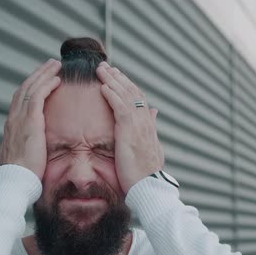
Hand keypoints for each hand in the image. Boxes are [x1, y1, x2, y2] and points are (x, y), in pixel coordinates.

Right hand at [0, 59, 61, 178]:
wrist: (15, 180)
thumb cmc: (21, 175)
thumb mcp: (20, 158)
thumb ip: (24, 149)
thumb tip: (28, 150)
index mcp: (11, 127)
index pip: (20, 100)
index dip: (31, 87)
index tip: (41, 79)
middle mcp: (13, 119)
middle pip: (25, 89)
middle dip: (37, 75)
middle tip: (50, 65)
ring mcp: (19, 118)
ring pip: (31, 88)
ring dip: (43, 74)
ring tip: (55, 65)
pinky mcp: (30, 121)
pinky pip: (38, 96)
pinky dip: (47, 85)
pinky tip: (56, 79)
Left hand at [96, 61, 163, 192]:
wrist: (149, 188)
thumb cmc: (145, 174)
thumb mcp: (150, 149)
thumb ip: (150, 129)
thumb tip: (154, 113)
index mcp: (149, 126)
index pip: (138, 99)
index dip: (128, 85)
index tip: (117, 76)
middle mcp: (146, 122)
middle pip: (133, 92)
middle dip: (119, 77)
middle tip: (106, 66)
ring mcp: (139, 126)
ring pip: (126, 95)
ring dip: (113, 80)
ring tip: (101, 70)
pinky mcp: (130, 132)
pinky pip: (120, 107)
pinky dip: (112, 95)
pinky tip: (103, 86)